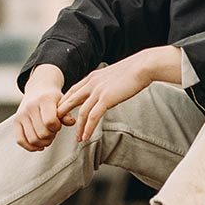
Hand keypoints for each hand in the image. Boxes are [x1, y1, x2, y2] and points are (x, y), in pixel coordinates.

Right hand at [14, 64, 64, 151]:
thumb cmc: (53, 98)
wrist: (38, 89)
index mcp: (44, 100)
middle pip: (42, 133)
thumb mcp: (62, 102)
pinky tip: (39, 146)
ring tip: (48, 137)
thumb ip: (66, 114)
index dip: (56, 127)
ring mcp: (21, 114)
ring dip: (43, 143)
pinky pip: (20, 140)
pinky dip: (30, 147)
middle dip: (51, 136)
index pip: (50, 122)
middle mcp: (30, 106)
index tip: (58, 125)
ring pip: (32, 139)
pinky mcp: (16, 121)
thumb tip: (71, 122)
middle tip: (54, 132)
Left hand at [58, 46, 180, 141]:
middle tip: (61, 127)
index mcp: (92, 77)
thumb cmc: (133, 71)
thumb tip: (106, 94)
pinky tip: (86, 137)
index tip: (62, 113)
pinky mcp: (106, 99)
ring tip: (78, 138)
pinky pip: (93, 117)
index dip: (65, 102)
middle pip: (71, 101)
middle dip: (64, 115)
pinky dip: (88, 128)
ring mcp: (98, 91)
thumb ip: (105, 84)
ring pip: (81, 112)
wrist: (143, 66)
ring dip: (78, 127)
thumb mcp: (112, 75)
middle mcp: (91, 83)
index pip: (72, 91)